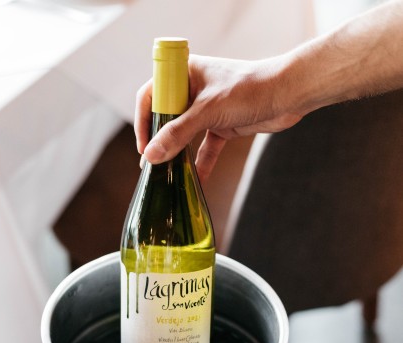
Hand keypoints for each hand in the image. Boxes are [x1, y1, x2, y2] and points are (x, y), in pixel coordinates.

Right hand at [134, 54, 302, 180]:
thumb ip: (178, 134)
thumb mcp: (208, 112)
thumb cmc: (249, 90)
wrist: (288, 94)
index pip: (152, 95)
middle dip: (159, 141)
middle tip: (151, 164)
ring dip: (177, 153)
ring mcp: (208, 109)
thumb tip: (151, 155)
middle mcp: (193, 89)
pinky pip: (206, 147)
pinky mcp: (222, 125)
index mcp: (185, 73)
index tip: (144, 145)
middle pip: (166, 117)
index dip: (143, 120)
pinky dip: (202, 163)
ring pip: (185, 134)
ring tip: (167, 173)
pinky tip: (197, 180)